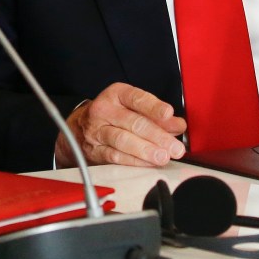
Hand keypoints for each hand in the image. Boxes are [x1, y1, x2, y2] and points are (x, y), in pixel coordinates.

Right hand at [54, 83, 186, 167]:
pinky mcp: (94, 149)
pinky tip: (148, 163)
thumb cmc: (114, 116)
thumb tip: (178, 125)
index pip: (136, 98)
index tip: (168, 114)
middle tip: (175, 147)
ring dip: (146, 150)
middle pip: (133, 122)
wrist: (80, 129)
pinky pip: (115, 156)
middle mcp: (104, 110)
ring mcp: (97, 130)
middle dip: (157, 136)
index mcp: (116, 95)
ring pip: (123, 140)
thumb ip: (158, 117)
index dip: (153, 107)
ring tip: (163, 157)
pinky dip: (134, 161)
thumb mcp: (134, 108)